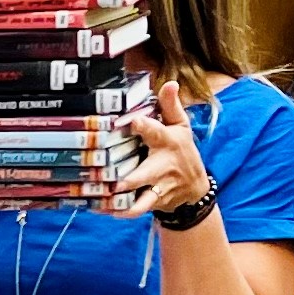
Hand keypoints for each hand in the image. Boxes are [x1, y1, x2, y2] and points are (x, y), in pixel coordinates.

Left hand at [108, 81, 211, 220]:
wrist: (194, 189)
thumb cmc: (182, 151)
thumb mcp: (181, 127)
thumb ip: (171, 106)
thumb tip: (171, 83)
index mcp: (167, 142)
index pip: (156, 132)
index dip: (144, 126)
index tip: (134, 121)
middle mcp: (162, 167)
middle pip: (146, 174)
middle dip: (132, 179)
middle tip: (115, 182)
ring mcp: (157, 188)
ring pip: (141, 200)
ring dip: (124, 204)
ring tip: (102, 203)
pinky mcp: (152, 202)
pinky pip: (135, 209)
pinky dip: (118, 211)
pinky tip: (99, 209)